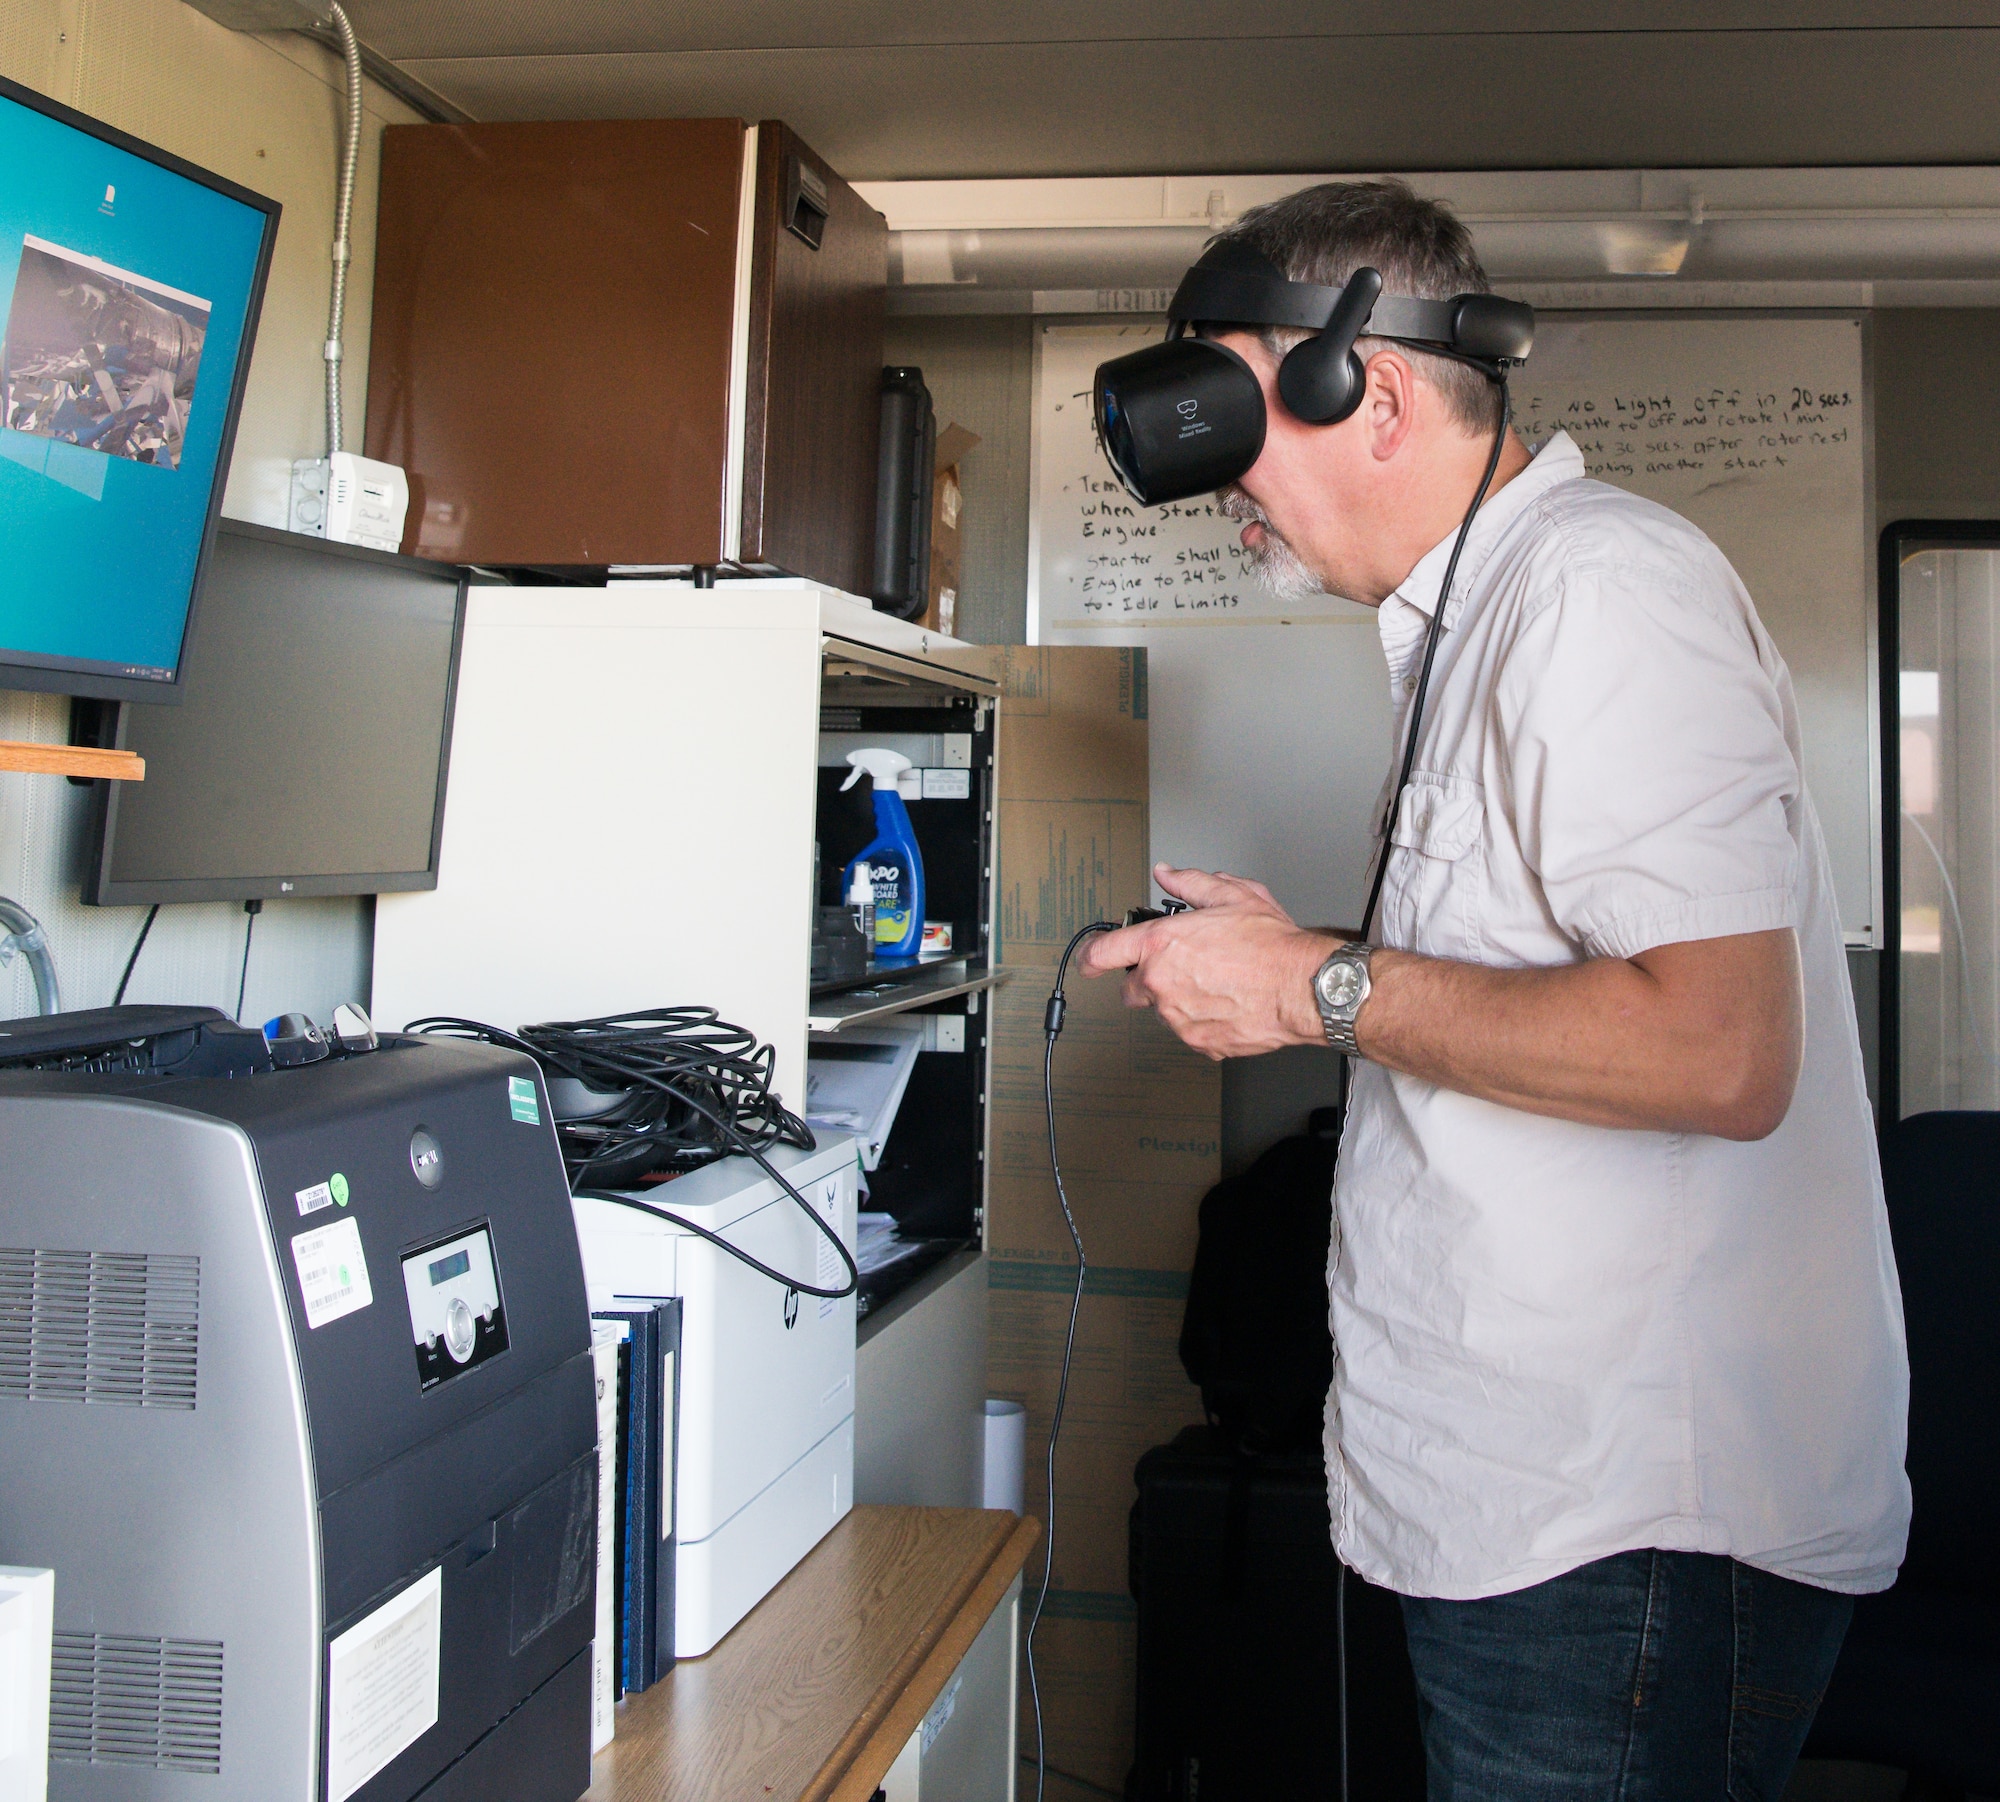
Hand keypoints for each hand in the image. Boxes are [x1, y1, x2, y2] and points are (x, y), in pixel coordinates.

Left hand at [1076, 864, 1334, 1058]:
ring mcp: (1177, 1016)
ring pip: (1164, 1011)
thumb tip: (1169, 874)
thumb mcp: (1231, 896)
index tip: (1089, 960)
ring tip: (1217, 983)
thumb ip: (1190, 883)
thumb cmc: (1272, 945)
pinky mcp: (1198, 1041)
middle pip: (1132, 988)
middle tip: (1183, 967)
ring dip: (1179, 1000)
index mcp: (1161, 944)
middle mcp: (1162, 983)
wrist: (1303, 987)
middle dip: (1149, 979)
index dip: (1091, 956)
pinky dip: (1203, 1020)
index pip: (1104, 952)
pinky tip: (1228, 1003)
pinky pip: (1190, 1031)